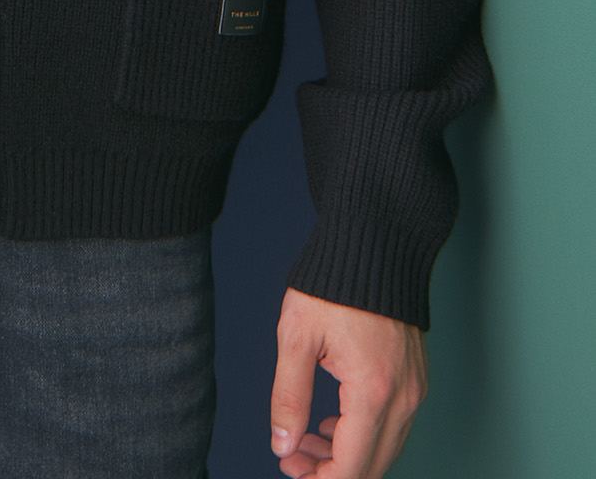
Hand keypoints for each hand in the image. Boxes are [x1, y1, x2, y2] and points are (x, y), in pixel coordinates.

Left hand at [270, 287, 427, 477]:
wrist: (374, 243)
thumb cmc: (333, 283)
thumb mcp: (296, 336)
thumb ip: (288, 396)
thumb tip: (282, 445)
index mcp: (372, 391)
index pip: (352, 468)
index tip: (290, 469)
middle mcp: (403, 398)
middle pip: (372, 467)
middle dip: (330, 472)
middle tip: (292, 457)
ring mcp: (415, 389)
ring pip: (384, 450)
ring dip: (346, 456)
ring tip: (305, 440)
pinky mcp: (415, 379)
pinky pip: (394, 427)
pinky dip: (364, 436)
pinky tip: (333, 424)